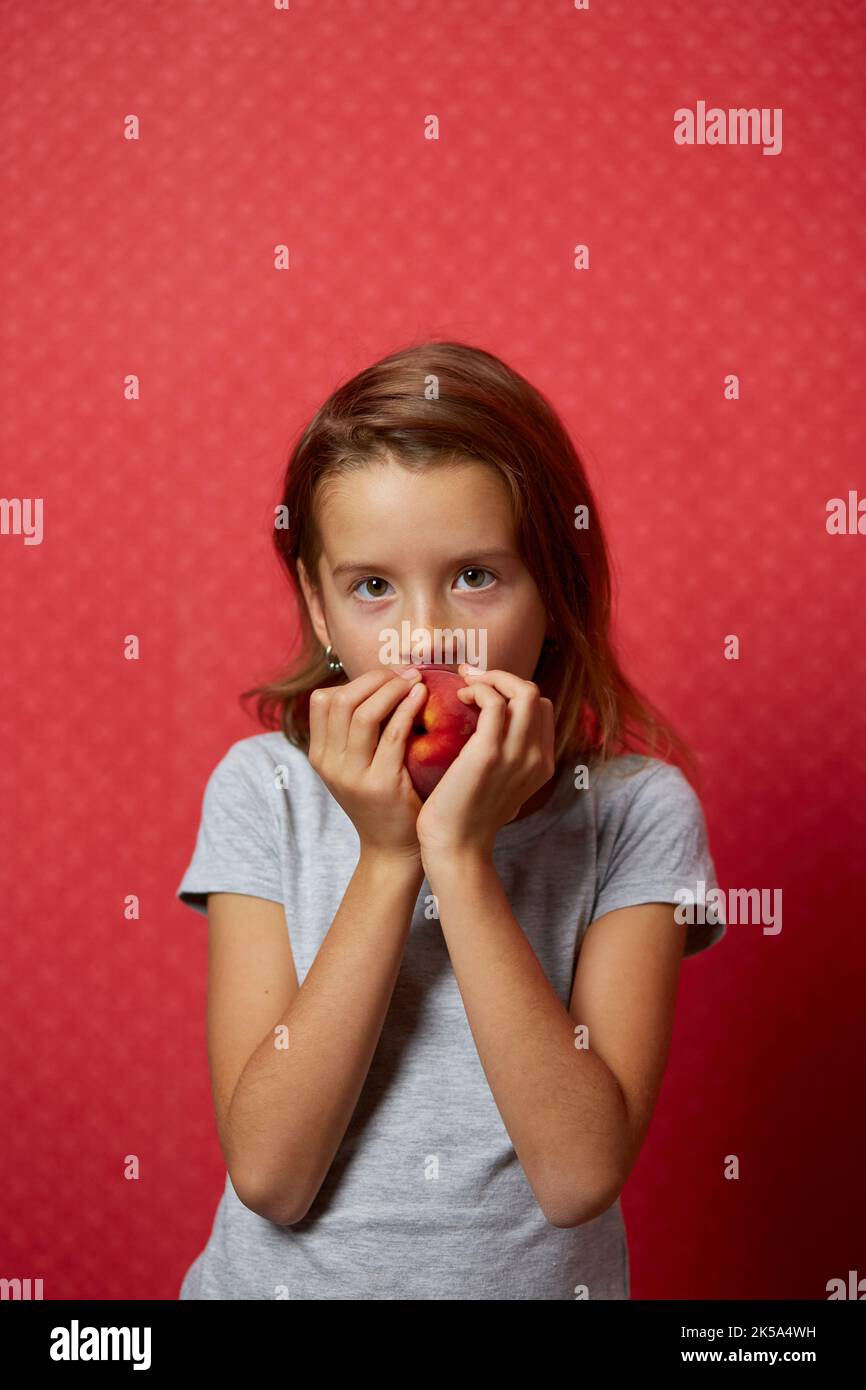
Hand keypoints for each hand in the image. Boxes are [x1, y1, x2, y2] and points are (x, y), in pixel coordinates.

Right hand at [307, 666, 426, 864]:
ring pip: (363, 713)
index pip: (323, 700)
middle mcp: (329, 764)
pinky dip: (407, 707)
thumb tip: (378, 684)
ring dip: (392, 688)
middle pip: (342, 700)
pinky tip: (422, 696)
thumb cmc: (382, 800)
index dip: (356, 681)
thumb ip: (357, 732)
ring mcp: (352, 775)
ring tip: (416, 680)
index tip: (387, 676)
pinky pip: (393, 734)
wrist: (392, 849)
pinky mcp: (380, 784)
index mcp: (319, 755)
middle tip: (405, 672)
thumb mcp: (356, 766)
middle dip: (376, 678)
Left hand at [415, 666, 555, 861]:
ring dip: (491, 678)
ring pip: (523, 691)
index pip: (541, 709)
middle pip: (536, 695)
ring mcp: (517, 755)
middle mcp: (537, 758)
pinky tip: (458, 697)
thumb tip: (491, 732)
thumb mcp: (499, 787)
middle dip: (503, 677)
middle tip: (471, 678)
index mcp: (542, 764)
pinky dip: (478, 689)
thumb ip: (506, 762)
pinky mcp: (489, 752)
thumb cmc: (467, 817)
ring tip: (466, 684)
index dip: (513, 692)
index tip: (483, 690)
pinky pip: (493, 701)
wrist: (456, 848)